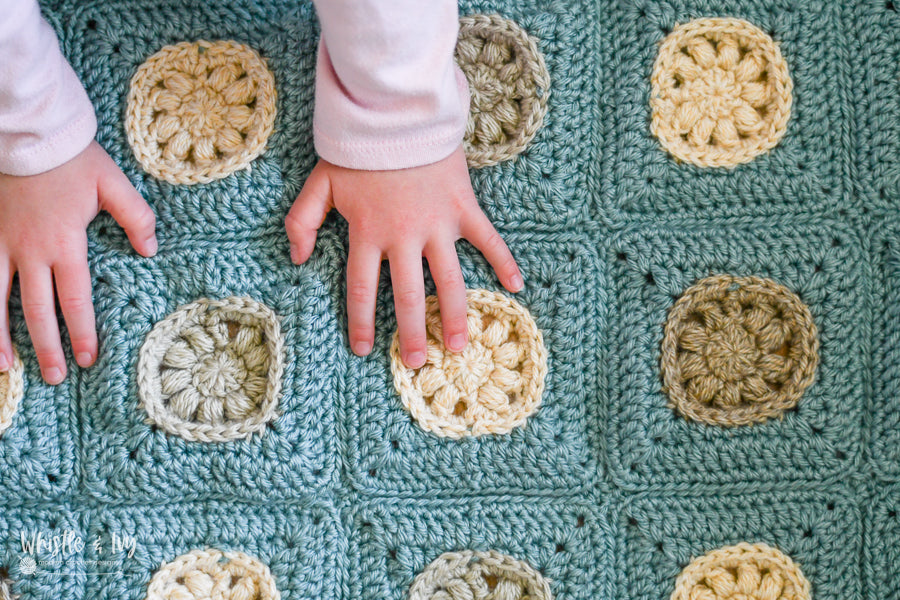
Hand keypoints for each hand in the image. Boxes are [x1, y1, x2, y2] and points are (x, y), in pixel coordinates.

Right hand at [0, 141, 157, 383]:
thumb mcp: (114, 184)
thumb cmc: (73, 158)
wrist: (27, 132)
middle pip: (37, 309)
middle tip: (56, 377)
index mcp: (65, 243)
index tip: (87, 359)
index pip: (75, 298)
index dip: (81, 331)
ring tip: (8, 369)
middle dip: (47, 346)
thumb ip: (137, 218)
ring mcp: (1, 244)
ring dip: (0, 337)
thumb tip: (151, 251)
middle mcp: (29, 250)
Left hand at [286, 145, 522, 367]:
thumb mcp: (319, 183)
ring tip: (459, 346)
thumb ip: (301, 221)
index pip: (363, 290)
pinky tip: (515, 288)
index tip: (365, 350)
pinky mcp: (463, 208)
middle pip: (409, 296)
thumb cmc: (358, 150)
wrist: (397, 111)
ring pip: (449, 280)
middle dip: (412, 334)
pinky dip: (504, 262)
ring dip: (455, 315)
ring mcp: (437, 225)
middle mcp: (403, 237)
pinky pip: (487, 239)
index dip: (362, 323)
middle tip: (417, 363)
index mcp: (367, 234)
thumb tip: (296, 259)